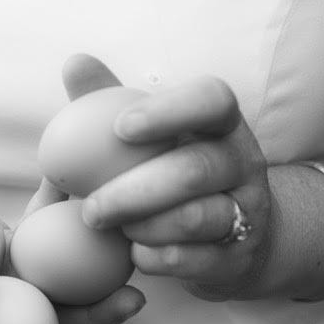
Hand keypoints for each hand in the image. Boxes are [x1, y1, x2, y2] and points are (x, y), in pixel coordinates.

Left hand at [61, 54, 272, 300]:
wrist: (231, 236)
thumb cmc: (174, 170)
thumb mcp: (149, 136)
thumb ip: (110, 101)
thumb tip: (74, 63)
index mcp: (222, 123)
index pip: (212, 100)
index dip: (169, 111)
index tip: (120, 128)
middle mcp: (244, 161)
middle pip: (196, 169)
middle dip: (134, 191)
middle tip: (89, 208)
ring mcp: (248, 210)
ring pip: (195, 218)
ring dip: (143, 227)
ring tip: (111, 230)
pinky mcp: (239, 256)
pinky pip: (195, 260)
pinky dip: (156, 258)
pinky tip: (133, 253)